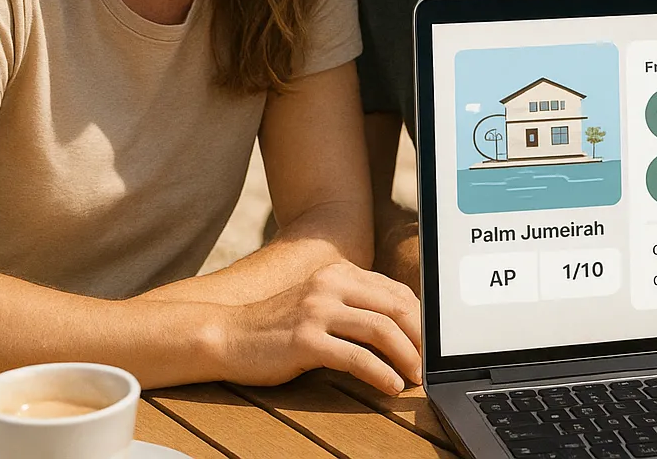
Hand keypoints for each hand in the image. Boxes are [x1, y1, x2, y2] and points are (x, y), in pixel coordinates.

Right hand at [219, 261, 421, 394]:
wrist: (226, 335)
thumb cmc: (276, 326)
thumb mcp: (318, 303)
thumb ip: (352, 306)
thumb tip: (400, 327)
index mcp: (338, 272)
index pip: (395, 290)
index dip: (420, 318)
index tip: (429, 342)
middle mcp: (330, 284)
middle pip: (395, 307)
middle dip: (420, 337)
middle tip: (428, 362)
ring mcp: (317, 310)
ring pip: (381, 330)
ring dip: (406, 356)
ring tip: (415, 377)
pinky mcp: (306, 339)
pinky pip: (356, 356)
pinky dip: (380, 373)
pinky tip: (390, 385)